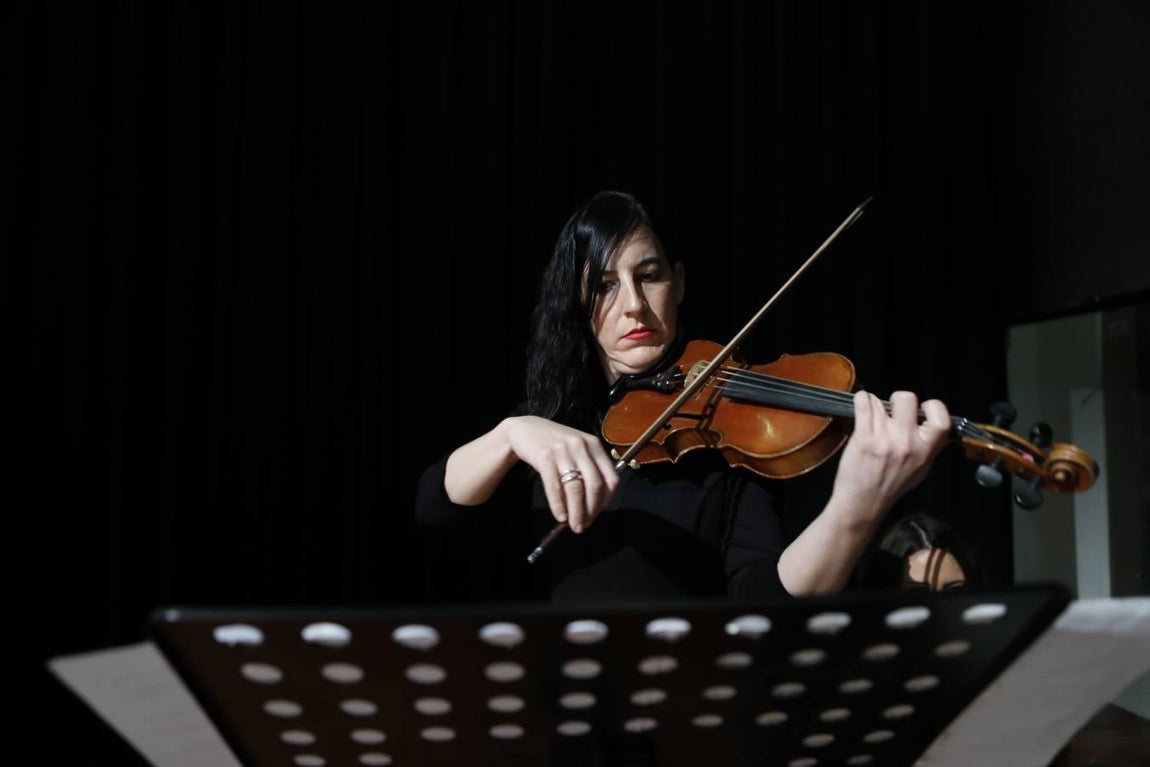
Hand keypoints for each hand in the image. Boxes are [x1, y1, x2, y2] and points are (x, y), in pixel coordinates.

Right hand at [504, 416, 620, 532]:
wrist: (524, 429)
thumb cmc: (554, 443)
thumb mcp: (577, 448)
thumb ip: (588, 468)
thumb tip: (594, 505)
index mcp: (594, 445)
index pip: (610, 477)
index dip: (607, 500)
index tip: (598, 514)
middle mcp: (581, 446)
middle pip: (595, 485)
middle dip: (592, 510)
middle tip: (585, 525)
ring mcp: (563, 450)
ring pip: (576, 488)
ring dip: (576, 512)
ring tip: (574, 526)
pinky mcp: (544, 456)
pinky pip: (555, 487)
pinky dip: (559, 505)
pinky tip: (560, 516)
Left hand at [831, 390, 950, 522]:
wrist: (864, 503)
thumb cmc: (891, 487)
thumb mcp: (921, 469)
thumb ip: (930, 446)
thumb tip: (935, 425)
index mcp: (925, 450)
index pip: (941, 418)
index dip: (932, 406)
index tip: (922, 408)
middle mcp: (907, 442)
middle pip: (907, 399)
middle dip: (898, 400)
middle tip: (893, 411)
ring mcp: (885, 439)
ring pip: (880, 402)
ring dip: (875, 405)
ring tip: (873, 418)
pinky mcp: (864, 438)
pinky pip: (863, 404)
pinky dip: (861, 400)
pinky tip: (862, 407)